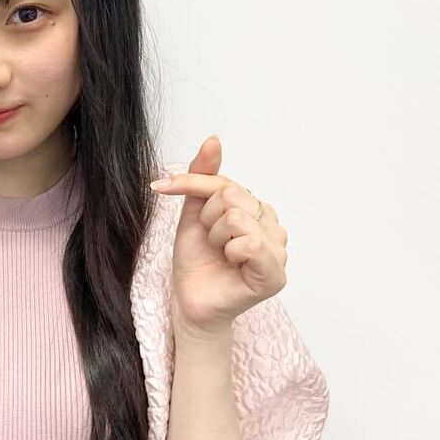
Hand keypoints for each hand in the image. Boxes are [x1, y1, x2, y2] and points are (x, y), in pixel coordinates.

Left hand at [150, 135, 287, 341]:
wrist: (189, 300)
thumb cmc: (196, 260)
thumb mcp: (193, 212)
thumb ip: (204, 176)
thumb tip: (214, 139)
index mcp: (257, 209)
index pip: (225, 182)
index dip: (192, 184)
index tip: (160, 187)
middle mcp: (273, 226)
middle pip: (232, 196)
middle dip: (208, 220)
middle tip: (211, 243)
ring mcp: (279, 250)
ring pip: (238, 217)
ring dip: (217, 238)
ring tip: (221, 255)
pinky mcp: (276, 274)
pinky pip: (252, 244)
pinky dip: (231, 252)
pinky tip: (232, 265)